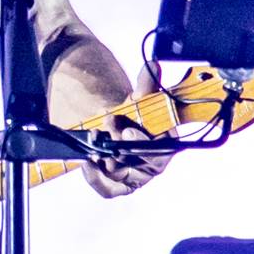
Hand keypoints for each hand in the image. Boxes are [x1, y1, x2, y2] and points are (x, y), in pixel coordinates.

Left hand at [82, 62, 172, 197]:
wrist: (116, 126)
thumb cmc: (134, 115)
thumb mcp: (139, 97)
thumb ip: (146, 83)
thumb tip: (152, 64)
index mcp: (167, 145)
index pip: (161, 150)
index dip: (143, 141)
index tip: (127, 130)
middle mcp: (153, 165)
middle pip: (139, 162)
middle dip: (120, 145)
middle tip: (106, 129)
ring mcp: (136, 177)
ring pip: (121, 174)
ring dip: (105, 158)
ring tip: (94, 142)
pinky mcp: (118, 185)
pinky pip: (107, 188)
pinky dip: (95, 177)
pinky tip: (87, 161)